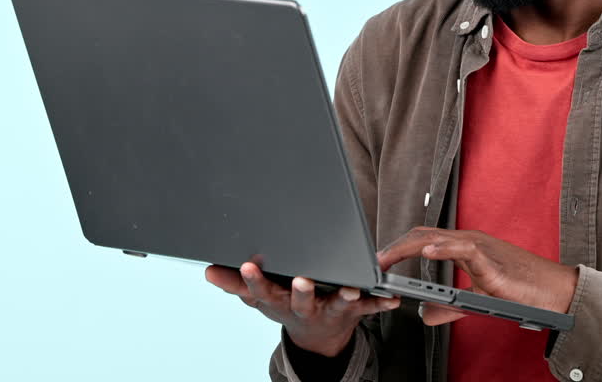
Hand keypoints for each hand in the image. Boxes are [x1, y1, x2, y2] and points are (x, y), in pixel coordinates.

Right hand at [204, 262, 399, 356]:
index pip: (262, 290)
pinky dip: (381, 303)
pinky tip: (393, 299)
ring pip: (337, 303)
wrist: (316, 337)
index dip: (253, 279)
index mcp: (278, 300)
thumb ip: (234, 284)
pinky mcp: (353, 311)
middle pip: (300, 299)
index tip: (248, 264)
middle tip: (302, 279)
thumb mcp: (258, 297)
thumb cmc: (286, 304)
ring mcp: (329, 310)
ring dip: (343, 296)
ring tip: (349, 289)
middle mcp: (303, 307)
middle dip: (301, 290)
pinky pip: (369, 307)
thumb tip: (208, 271)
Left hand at [376, 227, 577, 325]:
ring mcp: (480, 247)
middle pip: (423, 234)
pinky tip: (426, 252)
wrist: (554, 292)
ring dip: (408, 247)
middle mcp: (469, 241)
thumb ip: (450, 305)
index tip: (379, 260)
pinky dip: (442, 248)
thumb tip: (426, 313)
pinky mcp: (492, 259)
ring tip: (387, 258)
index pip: (425, 239)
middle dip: (395, 247)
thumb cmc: (522, 291)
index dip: (400, 247)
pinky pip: (464, 248)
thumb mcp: (477, 301)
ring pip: (436, 237)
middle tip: (373, 261)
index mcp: (465, 247)